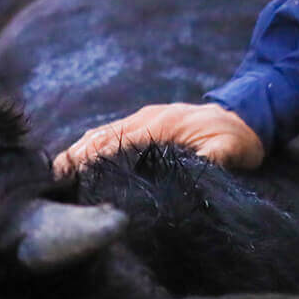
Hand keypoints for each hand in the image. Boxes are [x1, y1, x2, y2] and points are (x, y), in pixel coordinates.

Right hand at [52, 102, 265, 175]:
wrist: (247, 115)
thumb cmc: (238, 138)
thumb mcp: (230, 150)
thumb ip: (211, 160)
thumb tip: (192, 176)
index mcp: (159, 124)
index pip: (115, 142)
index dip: (91, 160)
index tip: (69, 179)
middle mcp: (145, 119)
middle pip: (98, 138)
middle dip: (74, 159)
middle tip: (51, 184)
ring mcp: (143, 120)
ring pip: (99, 135)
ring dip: (78, 154)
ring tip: (56, 178)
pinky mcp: (145, 125)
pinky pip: (110, 134)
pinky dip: (90, 148)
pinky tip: (77, 166)